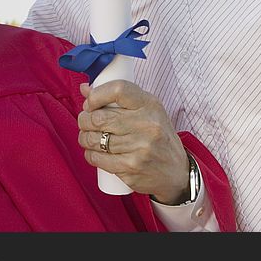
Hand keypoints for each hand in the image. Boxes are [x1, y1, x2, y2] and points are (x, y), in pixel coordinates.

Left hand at [77, 80, 188, 203]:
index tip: (90, 103)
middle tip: (84, 122)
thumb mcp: (146, 111)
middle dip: (84, 120)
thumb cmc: (157, 136)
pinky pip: (98, 159)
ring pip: (95, 139)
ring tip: (87, 137)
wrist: (176, 171)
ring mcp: (139, 148)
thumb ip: (117, 98)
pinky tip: (93, 152)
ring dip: (84, 138)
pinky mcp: (131, 168)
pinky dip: (90, 155)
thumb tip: (84, 89)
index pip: (118, 90)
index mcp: (150, 105)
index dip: (96, 95)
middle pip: (99, 117)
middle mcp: (147, 125)